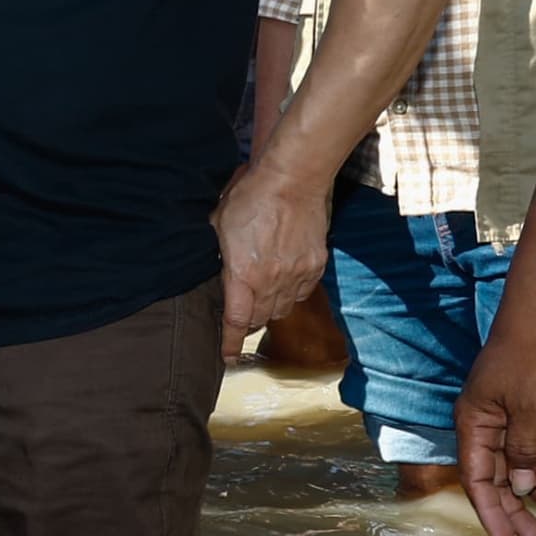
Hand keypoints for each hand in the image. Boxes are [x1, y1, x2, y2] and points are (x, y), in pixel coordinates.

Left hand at [212, 157, 329, 354]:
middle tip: (240, 319)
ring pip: (282, 308)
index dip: (229, 343)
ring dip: (269, 310)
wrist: (293, 178)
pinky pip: (302, 292)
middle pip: (259, 318)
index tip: (227, 356)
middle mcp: (272, 282)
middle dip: (247, 323)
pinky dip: (291, 295)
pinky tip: (283, 285)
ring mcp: (297, 275)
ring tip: (261, 301)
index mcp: (243, 275)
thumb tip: (220, 265)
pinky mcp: (315, 264)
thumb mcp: (219, 225)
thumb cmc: (251, 195)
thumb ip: (220, 253)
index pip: (236, 321)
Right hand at [456, 309, 535, 535]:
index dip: (490, 510)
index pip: (477, 477)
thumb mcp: (529, 406)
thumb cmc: (530, 356)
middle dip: (519, 509)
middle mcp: (491, 427)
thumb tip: (518, 486)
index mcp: (476, 425)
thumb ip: (523, 449)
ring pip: (527, 466)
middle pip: (501, 478)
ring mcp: (516, 420)